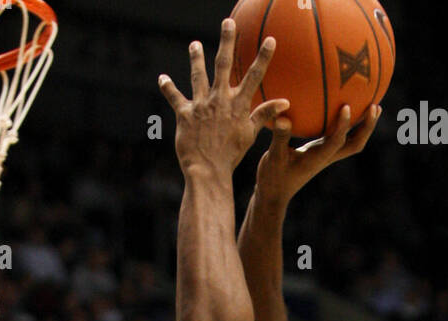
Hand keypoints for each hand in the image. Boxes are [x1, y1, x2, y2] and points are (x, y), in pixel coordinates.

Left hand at [159, 19, 289, 179]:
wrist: (207, 172)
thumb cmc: (230, 155)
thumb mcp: (249, 135)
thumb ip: (263, 115)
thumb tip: (285, 103)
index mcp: (237, 105)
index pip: (253, 77)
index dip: (263, 57)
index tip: (270, 39)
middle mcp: (219, 100)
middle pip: (223, 65)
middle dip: (227, 42)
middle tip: (227, 22)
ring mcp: (201, 106)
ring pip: (198, 76)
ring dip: (196, 58)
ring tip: (194, 45)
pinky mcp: (184, 115)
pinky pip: (174, 97)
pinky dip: (168, 87)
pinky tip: (162, 78)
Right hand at [255, 104, 381, 208]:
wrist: (274, 196)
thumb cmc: (272, 179)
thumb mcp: (273, 158)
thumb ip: (280, 138)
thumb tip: (283, 115)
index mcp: (317, 159)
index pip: (337, 142)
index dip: (343, 126)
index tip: (346, 106)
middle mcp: (326, 157)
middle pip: (355, 144)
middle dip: (367, 127)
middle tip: (375, 106)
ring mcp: (325, 156)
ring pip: (351, 142)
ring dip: (364, 126)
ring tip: (372, 106)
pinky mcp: (320, 153)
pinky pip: (339, 137)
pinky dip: (345, 124)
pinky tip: (342, 108)